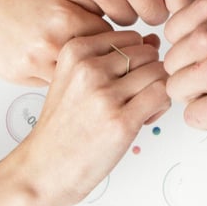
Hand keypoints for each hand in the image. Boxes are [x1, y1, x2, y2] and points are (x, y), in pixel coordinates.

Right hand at [0, 0, 110, 85]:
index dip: (113, 42)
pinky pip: (47, 83)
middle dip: (98, 61)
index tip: (114, 44)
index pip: (110, 39)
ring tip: (74, 64)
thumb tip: (109, 35)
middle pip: (94, 63)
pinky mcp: (16, 74)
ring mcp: (32, 61)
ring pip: (71, 79)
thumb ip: (84, 15)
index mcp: (67, 16)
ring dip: (75, 74)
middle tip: (99, 59)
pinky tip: (48, 63)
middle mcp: (51, 41)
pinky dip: (52, 75)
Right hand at [0, 29, 169, 205]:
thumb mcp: (75, 79)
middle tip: (137, 95)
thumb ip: (113, 57)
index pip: (131, 37)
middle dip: (150, 73)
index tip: (128, 77)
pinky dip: (161, 105)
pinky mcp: (121, 121)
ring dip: (157, 90)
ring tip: (141, 107)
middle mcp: (89, 69)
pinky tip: (145, 117)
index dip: (138, 56)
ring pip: (158, 73)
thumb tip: (153, 41)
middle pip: (147, 54)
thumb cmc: (63, 127)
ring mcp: (105, 95)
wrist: (44, 168)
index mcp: (74, 51)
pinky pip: (162, 95)